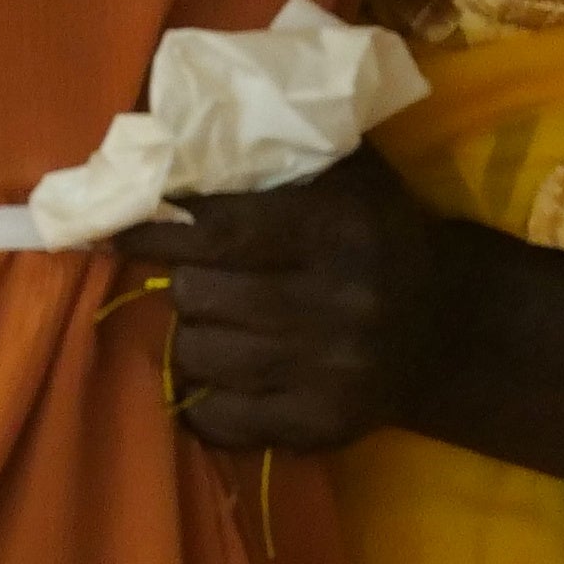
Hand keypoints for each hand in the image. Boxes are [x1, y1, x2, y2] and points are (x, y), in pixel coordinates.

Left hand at [113, 153, 461, 454]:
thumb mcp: (345, 175)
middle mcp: (336, 304)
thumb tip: (167, 137)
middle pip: (200, 297)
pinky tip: (219, 375)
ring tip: (213, 321)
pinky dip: (204, 397)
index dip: (158, 232)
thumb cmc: (377, 231)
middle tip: (192, 276)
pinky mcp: (320, 426)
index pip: (221, 233)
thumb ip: (272, 151)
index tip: (116, 229)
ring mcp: (328, 374)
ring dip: (193, 335)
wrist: (446, 326)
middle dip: (183, 283)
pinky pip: (221, 420)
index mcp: (337, 231)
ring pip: (200, 357)